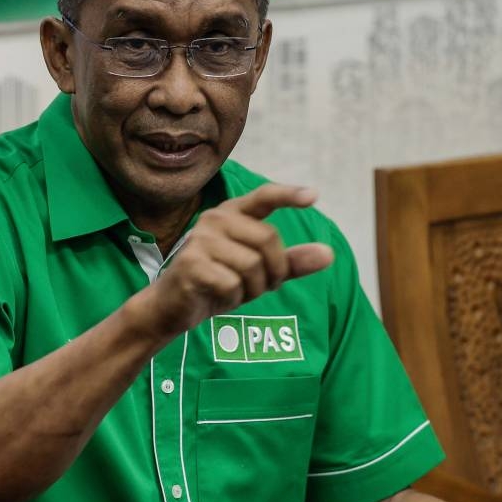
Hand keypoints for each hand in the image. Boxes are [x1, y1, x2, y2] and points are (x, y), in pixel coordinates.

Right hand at [142, 183, 333, 337]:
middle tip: (261, 286)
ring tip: (234, 291)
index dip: (289, 195)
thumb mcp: (259, 273)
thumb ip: (291, 263)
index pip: (264, 196)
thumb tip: (329, 254)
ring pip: (252, 265)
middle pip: (269, 240)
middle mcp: (215, 219)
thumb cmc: (218, 282)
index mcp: (232, 213)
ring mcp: (200, 239)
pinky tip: (216, 296)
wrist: (173, 306)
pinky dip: (232, 298)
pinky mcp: (191, 263)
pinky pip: (233, 284)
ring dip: (252, 289)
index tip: (314, 196)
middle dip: (274, 271)